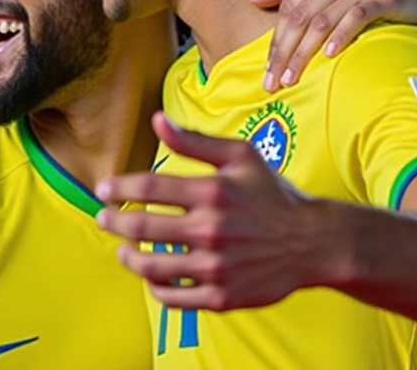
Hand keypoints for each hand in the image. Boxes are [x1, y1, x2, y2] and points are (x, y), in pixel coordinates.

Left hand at [95, 113, 325, 310]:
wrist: (314, 243)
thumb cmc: (273, 195)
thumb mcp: (240, 156)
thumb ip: (195, 140)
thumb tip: (157, 120)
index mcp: (212, 192)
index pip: (148, 187)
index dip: (118, 188)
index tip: (102, 190)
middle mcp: (211, 229)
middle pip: (141, 227)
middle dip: (112, 222)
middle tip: (103, 219)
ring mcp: (215, 266)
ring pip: (150, 266)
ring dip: (127, 256)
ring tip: (122, 250)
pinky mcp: (221, 296)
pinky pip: (172, 297)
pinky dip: (154, 286)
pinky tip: (151, 275)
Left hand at [251, 0, 416, 91]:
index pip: (289, 6)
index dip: (275, 39)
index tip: (266, 69)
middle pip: (299, 16)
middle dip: (282, 52)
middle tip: (271, 82)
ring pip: (321, 21)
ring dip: (303, 54)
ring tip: (292, 79)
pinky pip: (354, 18)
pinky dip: (340, 37)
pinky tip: (329, 57)